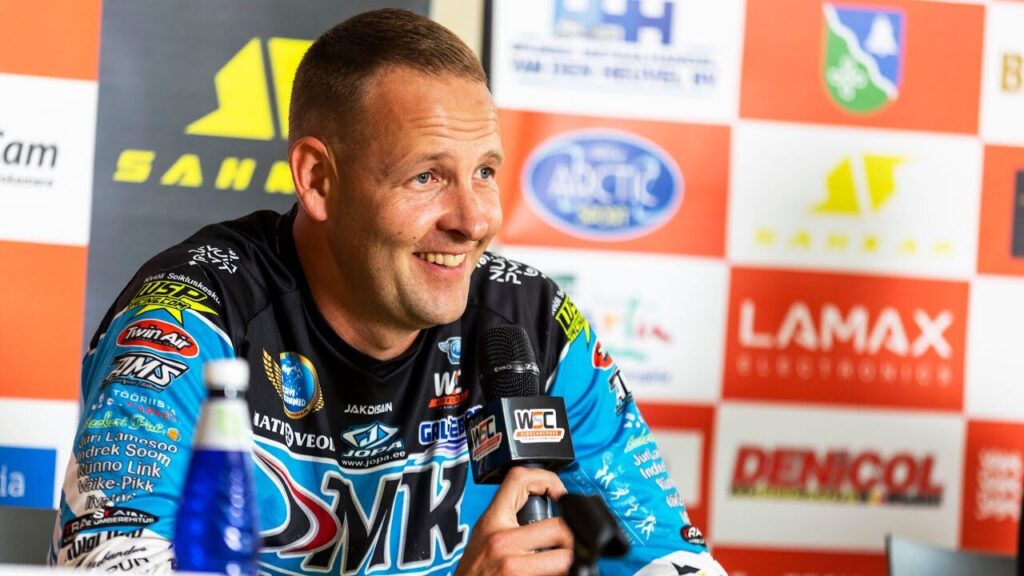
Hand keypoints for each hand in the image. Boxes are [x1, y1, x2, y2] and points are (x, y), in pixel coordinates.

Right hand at [456, 467, 574, 575]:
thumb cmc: (473, 570)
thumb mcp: (483, 535)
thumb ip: (508, 520)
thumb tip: (542, 510)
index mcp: (492, 521)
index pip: (520, 480)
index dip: (548, 480)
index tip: (560, 494)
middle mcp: (502, 541)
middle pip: (558, 525)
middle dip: (570, 533)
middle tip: (568, 538)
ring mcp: (513, 565)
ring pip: (566, 557)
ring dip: (570, 558)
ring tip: (563, 558)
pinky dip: (563, 574)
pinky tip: (554, 573)